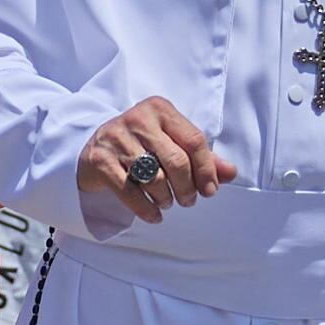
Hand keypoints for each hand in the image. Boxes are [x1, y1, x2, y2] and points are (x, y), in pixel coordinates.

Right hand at [79, 96, 232, 223]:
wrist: (92, 148)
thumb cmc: (140, 145)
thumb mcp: (171, 143)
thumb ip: (202, 157)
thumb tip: (231, 173)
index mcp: (160, 109)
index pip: (194, 140)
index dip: (206, 170)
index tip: (210, 191)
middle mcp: (138, 118)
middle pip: (176, 161)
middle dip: (187, 188)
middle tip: (187, 201)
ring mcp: (116, 138)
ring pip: (154, 178)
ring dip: (165, 198)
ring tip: (166, 202)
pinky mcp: (99, 160)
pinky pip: (130, 192)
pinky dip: (146, 209)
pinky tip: (154, 215)